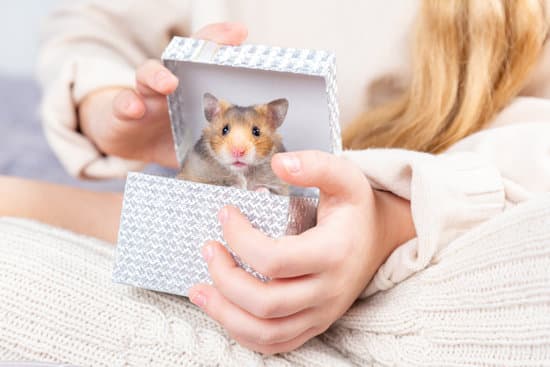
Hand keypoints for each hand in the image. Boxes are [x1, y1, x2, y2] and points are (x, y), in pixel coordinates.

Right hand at [78, 22, 247, 167]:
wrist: (133, 144)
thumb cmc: (173, 134)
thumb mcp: (203, 134)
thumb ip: (228, 132)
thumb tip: (263, 136)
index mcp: (191, 86)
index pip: (206, 58)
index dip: (220, 42)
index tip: (239, 33)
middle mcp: (169, 83)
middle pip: (180, 57)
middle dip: (196, 49)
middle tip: (211, 50)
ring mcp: (145, 95)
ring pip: (148, 74)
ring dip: (158, 75)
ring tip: (168, 83)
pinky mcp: (123, 113)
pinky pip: (123, 105)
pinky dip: (128, 105)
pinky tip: (135, 110)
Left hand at [189, 151, 414, 353]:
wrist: (381, 238)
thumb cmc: (357, 208)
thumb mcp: (345, 177)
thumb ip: (315, 165)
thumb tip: (279, 163)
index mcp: (333, 253)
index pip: (275, 260)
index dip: (240, 239)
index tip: (226, 214)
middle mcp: (328, 291)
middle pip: (265, 302)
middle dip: (225, 277)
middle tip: (208, 249)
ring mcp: (321, 313)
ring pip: (265, 332)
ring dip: (225, 313)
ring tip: (199, 289)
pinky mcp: (314, 324)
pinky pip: (274, 343)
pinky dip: (242, 332)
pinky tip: (223, 309)